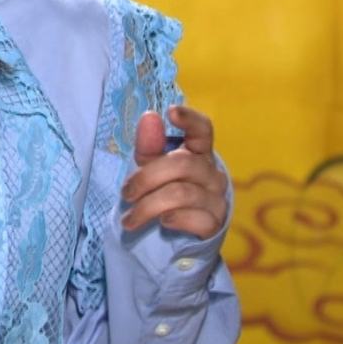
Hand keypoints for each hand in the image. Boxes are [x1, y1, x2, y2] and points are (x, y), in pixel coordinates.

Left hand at [121, 105, 228, 239]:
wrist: (176, 232)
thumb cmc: (163, 188)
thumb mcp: (150, 165)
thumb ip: (149, 144)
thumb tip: (150, 116)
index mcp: (198, 151)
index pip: (202, 129)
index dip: (190, 119)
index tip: (171, 111)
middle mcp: (211, 172)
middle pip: (181, 164)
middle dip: (146, 179)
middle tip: (125, 193)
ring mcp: (216, 197)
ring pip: (182, 194)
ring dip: (148, 206)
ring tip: (129, 219)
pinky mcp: (215, 222)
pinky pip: (194, 218)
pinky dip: (173, 219)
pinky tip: (161, 222)